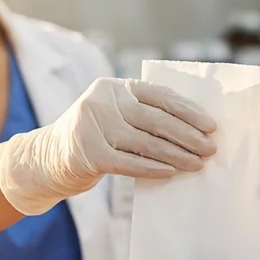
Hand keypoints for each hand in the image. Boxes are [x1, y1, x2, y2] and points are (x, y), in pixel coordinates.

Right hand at [0, 77, 216, 214]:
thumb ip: (143, 114)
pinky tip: (171, 173)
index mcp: (114, 87)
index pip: (159, 95)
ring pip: (145, 142)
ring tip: (197, 164)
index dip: (188, 110)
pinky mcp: (87, 153)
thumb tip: (194, 128)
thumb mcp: (115, 116)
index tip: (211, 125)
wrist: (48, 159)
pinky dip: (152, 168)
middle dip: (187, 135)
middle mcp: (102, 101)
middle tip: (210, 148)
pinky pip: (128, 163)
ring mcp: (93, 126)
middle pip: (155, 119)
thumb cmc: (95, 137)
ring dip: (176, 155)